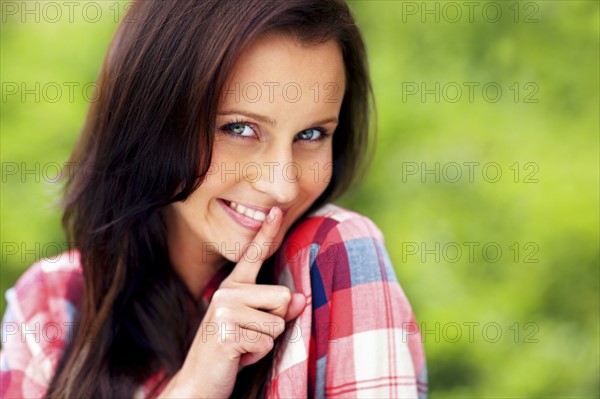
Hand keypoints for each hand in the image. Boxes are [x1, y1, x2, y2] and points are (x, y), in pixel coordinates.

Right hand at [159, 206, 305, 397]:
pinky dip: (257, 354)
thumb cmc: (232, 352)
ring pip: (278, 323)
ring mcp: (224, 311)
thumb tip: (301, 298)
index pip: (253, 256)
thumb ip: (279, 311)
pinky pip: (267, 341)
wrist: (199, 383)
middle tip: (249, 336)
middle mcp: (227, 293)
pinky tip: (237, 356)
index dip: (266, 232)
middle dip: (275, 323)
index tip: (275, 209)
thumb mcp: (258, 328)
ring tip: (242, 347)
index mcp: (233, 288)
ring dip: (266, 341)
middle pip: (284, 297)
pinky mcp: (227, 332)